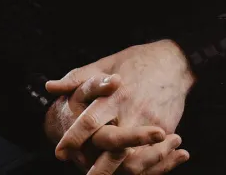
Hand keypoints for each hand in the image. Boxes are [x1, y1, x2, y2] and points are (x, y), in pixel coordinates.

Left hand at [42, 71, 167, 172]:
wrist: (176, 61)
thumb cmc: (136, 62)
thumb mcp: (106, 63)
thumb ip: (77, 78)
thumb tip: (49, 87)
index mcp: (114, 95)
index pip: (90, 122)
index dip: (73, 139)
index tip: (60, 153)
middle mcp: (132, 110)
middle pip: (113, 148)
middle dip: (98, 169)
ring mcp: (151, 122)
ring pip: (133, 159)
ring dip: (119, 171)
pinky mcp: (167, 128)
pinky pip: (153, 157)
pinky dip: (142, 168)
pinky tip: (129, 170)